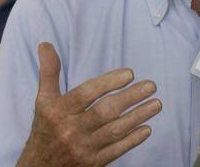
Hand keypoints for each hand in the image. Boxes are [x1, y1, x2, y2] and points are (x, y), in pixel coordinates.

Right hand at [16, 42, 161, 166]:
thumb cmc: (45, 129)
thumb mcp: (43, 100)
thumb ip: (49, 72)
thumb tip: (46, 44)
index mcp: (57, 111)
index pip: (85, 94)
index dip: (108, 83)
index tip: (129, 73)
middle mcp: (70, 130)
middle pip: (104, 112)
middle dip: (130, 98)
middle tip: (151, 85)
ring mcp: (83, 148)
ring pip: (114, 131)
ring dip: (139, 116)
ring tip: (156, 103)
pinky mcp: (93, 163)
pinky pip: (116, 151)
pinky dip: (133, 140)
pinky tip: (147, 128)